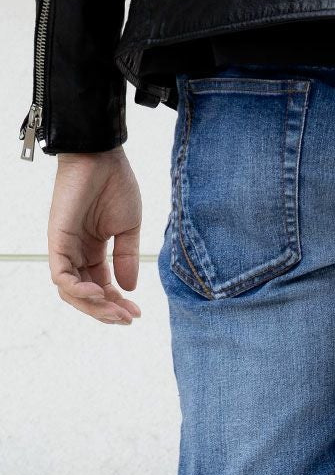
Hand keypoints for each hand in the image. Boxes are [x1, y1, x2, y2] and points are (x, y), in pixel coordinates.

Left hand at [48, 147, 141, 324]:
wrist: (102, 155)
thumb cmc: (115, 184)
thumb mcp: (128, 229)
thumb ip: (127, 259)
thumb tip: (129, 289)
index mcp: (93, 250)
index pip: (102, 287)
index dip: (117, 304)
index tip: (137, 312)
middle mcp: (76, 252)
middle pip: (86, 295)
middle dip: (107, 311)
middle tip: (127, 319)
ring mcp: (65, 248)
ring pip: (71, 292)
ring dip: (94, 307)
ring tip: (115, 312)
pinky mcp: (57, 240)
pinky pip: (61, 276)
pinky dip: (77, 290)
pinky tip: (100, 294)